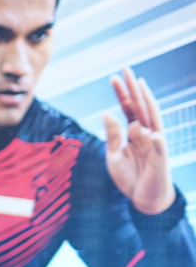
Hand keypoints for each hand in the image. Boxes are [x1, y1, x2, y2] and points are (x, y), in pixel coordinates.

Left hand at [103, 68, 175, 215]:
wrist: (144, 198)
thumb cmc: (130, 175)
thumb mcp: (114, 155)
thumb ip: (112, 135)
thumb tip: (106, 112)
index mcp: (134, 132)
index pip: (128, 108)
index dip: (121, 93)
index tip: (113, 76)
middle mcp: (147, 133)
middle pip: (140, 107)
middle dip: (133, 89)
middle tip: (126, 68)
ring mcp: (155, 145)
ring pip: (152, 121)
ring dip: (146, 104)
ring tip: (141, 87)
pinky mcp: (160, 161)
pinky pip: (159, 150)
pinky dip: (156, 142)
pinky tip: (152, 133)